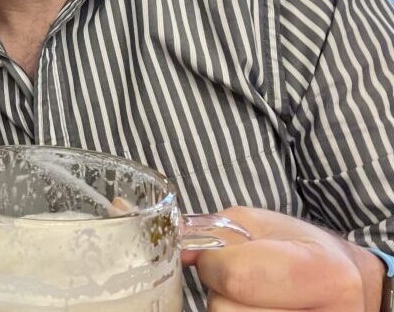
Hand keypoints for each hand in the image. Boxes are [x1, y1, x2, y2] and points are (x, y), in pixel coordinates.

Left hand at [183, 206, 384, 310]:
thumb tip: (178, 250)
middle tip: (242, 276)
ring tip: (252, 294)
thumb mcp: (263, 225)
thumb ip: (215, 232)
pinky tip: (254, 307)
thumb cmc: (303, 249)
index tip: (223, 253)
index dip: (214, 262)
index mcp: (322, 274)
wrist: (350, 288)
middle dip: (219, 288)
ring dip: (226, 305)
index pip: (235, 277)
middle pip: (225, 310)